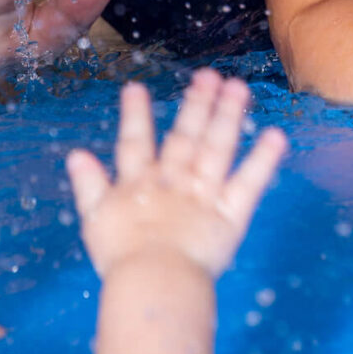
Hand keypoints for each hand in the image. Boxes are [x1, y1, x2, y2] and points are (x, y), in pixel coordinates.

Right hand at [66, 70, 286, 278]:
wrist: (154, 279)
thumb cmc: (121, 257)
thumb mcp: (96, 220)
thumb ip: (89, 186)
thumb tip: (76, 154)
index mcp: (139, 184)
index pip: (135, 143)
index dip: (134, 116)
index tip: (135, 88)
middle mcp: (174, 181)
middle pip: (186, 137)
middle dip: (197, 105)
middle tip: (208, 75)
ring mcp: (204, 193)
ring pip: (217, 147)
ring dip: (228, 116)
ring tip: (238, 88)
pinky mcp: (231, 212)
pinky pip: (250, 182)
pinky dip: (264, 159)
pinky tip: (277, 136)